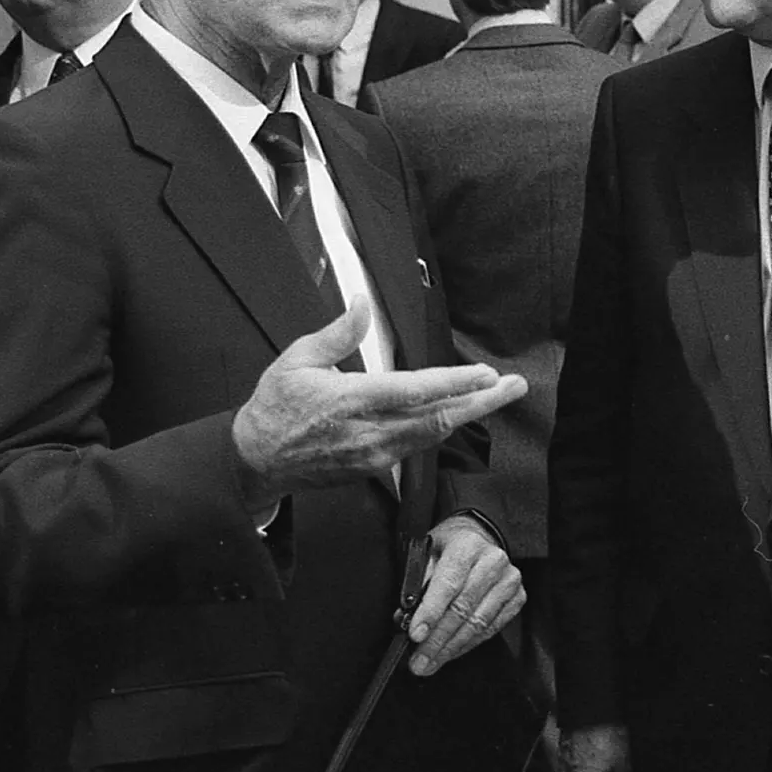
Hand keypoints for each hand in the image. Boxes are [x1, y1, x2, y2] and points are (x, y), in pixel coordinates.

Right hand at [231, 299, 527, 508]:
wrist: (256, 460)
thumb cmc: (275, 407)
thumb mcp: (296, 360)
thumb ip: (336, 334)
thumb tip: (360, 303)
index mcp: (351, 401)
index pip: (414, 392)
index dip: (455, 384)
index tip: (485, 374)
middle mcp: (370, 432)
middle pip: (438, 418)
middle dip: (482, 402)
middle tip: (515, 386)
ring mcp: (375, 455)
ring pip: (434, 434)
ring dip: (470, 414)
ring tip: (499, 394)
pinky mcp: (376, 468)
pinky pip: (419, 445)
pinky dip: (444, 427)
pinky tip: (462, 412)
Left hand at [405, 514, 524, 675]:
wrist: (478, 538)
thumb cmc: (448, 549)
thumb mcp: (426, 554)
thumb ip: (417, 584)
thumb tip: (405, 619)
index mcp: (467, 545)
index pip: (448, 583)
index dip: (431, 612)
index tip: (415, 635)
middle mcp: (493, 560)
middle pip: (463, 608)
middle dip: (437, 640)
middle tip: (418, 661)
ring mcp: (509, 580)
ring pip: (478, 623)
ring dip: (451, 648)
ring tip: (430, 663)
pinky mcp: (518, 597)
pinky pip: (491, 629)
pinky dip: (468, 645)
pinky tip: (450, 653)